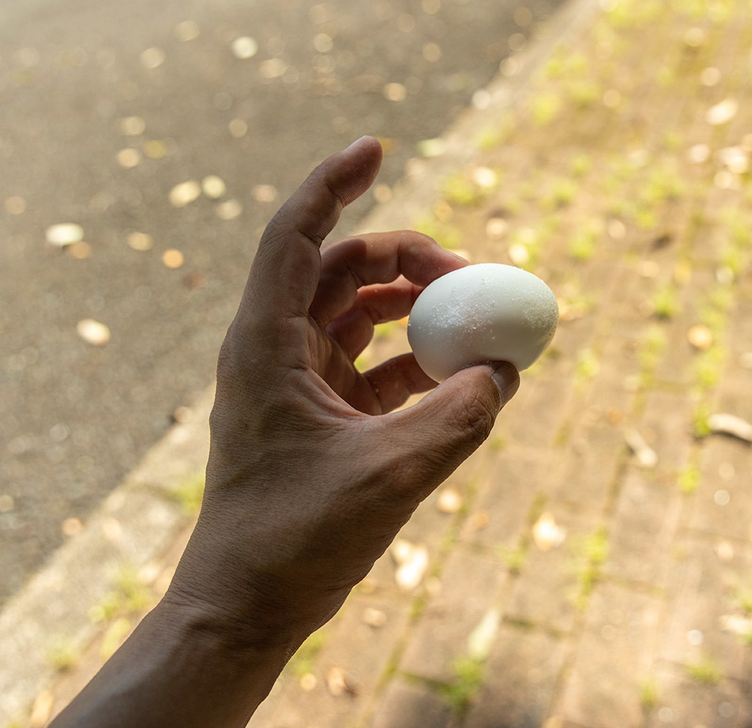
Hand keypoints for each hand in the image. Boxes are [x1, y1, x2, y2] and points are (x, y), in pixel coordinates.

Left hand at [166, 136, 518, 641]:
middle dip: (408, 259)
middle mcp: (276, 351)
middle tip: (469, 276)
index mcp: (266, 344)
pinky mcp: (319, 418)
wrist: (246, 607)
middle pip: (343, 271)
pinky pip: (375, 368)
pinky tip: (462, 382)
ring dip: (417, 312)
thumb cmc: (292, 541)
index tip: (377, 144)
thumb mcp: (390, 476)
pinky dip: (418, 365)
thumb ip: (457, 420)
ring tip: (475, 329)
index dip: (333, 182)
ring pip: (361, 317)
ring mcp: (297, 384)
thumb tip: (505, 373)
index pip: (296, 236)